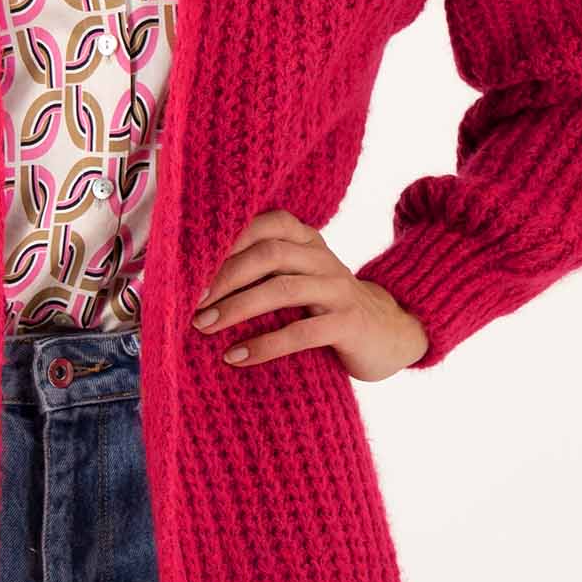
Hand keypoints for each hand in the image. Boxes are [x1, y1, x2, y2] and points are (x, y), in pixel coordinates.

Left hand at [191, 209, 429, 381]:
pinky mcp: (348, 324)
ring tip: (204, 326)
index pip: (265, 224)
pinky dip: (264, 344)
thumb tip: (196, 282)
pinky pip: (301, 332)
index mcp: (307, 240)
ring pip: (282, 289)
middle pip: (268, 254)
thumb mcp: (298, 280)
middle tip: (191, 302)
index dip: (228, 240)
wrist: (390, 333)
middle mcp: (322, 258)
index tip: (190, 265)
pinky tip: (235, 357)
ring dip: (237, 308)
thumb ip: (262, 272)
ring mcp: (338, 290)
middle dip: (224, 276)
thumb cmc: (326, 308)